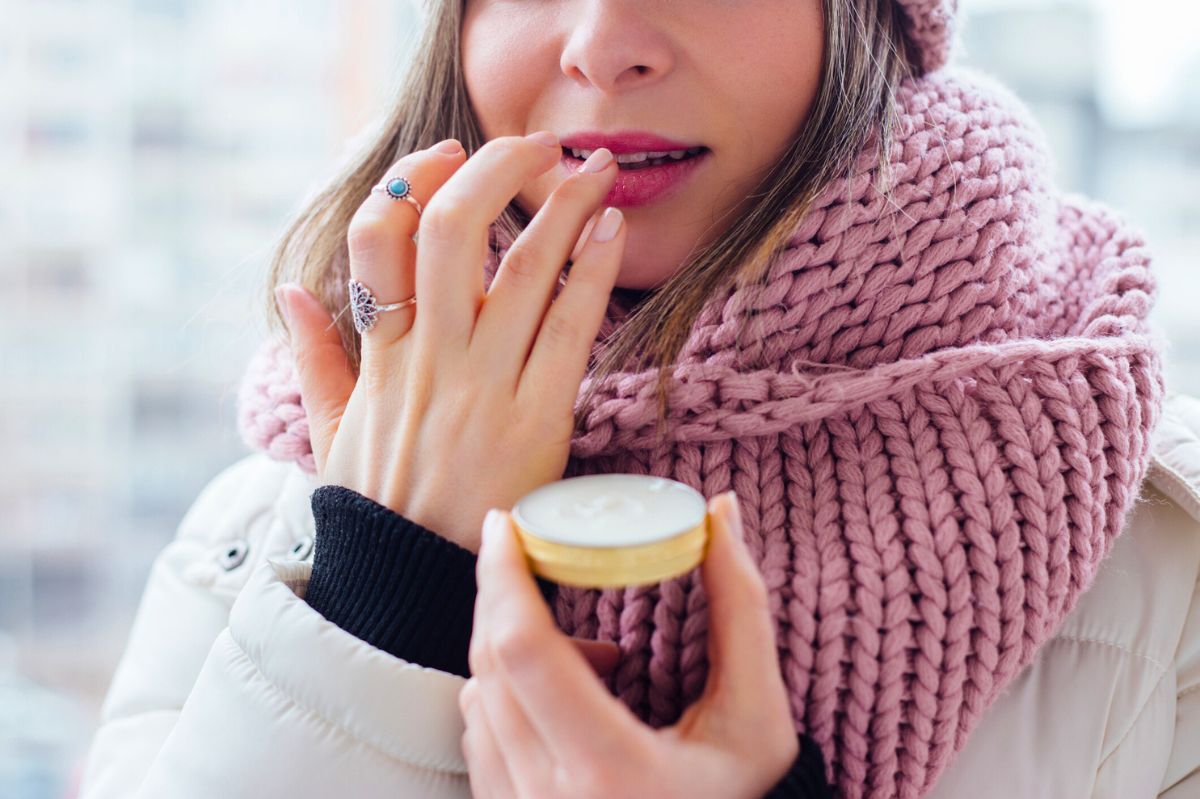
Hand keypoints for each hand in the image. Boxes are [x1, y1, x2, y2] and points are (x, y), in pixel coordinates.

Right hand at [277, 133, 625, 551]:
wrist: (413, 591)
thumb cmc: (380, 511)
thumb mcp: (332, 433)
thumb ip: (314, 359)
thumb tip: (289, 293)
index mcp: (379, 357)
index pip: (375, 240)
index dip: (408, 181)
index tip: (445, 155)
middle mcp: (428, 359)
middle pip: (450, 230)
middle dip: (494, 169)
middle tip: (534, 145)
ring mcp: (482, 387)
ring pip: (519, 269)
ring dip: (562, 206)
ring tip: (594, 168)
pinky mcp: (536, 420)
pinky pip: (568, 329)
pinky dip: (590, 272)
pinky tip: (610, 231)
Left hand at [460, 491, 799, 798]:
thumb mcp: (757, 717)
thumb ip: (741, 609)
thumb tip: (721, 511)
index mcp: (610, 770)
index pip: (525, 651)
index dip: (504, 576)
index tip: (506, 522)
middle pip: (491, 665)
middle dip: (504, 593)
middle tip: (534, 551)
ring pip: (477, 698)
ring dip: (516, 649)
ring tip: (596, 657)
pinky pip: (479, 736)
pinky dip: (509, 694)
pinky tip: (569, 698)